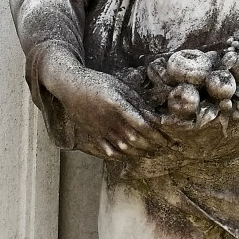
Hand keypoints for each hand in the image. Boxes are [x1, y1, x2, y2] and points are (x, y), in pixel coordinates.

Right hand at [40, 46, 168, 159]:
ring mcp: (100, 130)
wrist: (70, 86)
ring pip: (124, 148)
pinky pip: (109, 151)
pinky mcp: (93, 135)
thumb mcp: (121, 87)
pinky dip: (122, 156)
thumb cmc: (98, 82)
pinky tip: (130, 156)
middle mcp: (109, 120)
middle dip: (153, 146)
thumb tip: (157, 117)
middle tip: (164, 148)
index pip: (143, 125)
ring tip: (152, 153)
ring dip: (140, 153)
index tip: (168, 139)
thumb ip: (138, 103)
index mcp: (117, 105)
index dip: (158, 135)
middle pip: (136, 139)